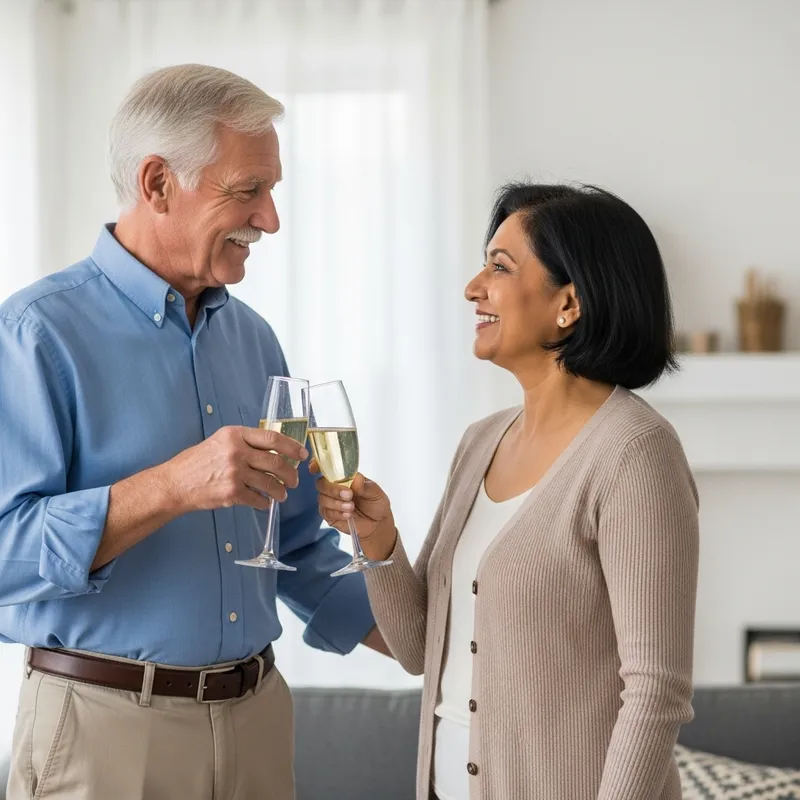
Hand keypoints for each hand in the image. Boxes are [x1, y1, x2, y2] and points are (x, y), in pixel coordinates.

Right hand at [160, 425, 307, 512]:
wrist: (175, 483)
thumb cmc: (197, 462)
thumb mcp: (220, 442)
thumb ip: (244, 443)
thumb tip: (273, 450)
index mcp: (235, 435)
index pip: (272, 438)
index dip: (292, 447)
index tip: (302, 454)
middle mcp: (237, 452)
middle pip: (276, 463)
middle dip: (290, 474)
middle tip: (294, 480)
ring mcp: (235, 473)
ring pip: (270, 483)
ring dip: (280, 491)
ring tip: (282, 494)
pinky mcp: (232, 493)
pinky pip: (258, 499)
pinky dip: (265, 503)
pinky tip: (265, 503)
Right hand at [310, 461, 396, 559]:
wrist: (378, 524)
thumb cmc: (376, 503)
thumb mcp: (375, 492)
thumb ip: (364, 486)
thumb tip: (355, 478)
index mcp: (344, 476)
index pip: (327, 468)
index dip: (317, 465)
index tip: (314, 468)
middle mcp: (334, 487)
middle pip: (321, 484)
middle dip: (333, 489)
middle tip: (349, 495)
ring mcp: (330, 501)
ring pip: (322, 499)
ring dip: (336, 503)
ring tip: (351, 508)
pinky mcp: (330, 515)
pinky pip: (326, 513)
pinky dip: (336, 513)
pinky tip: (347, 515)